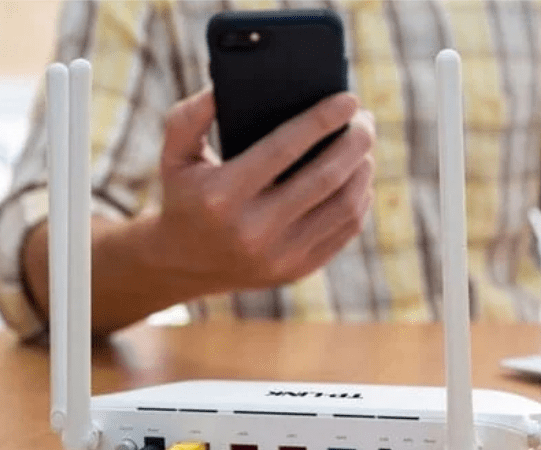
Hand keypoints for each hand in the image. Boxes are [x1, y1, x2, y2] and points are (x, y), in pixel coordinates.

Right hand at [152, 89, 375, 292]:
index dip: (321, 120)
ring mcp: (280, 256)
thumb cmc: (186, 196)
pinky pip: (344, 231)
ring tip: (364, 145)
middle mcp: (253, 230)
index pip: (283, 149)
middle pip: (324, 179)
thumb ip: (188, 117)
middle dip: (354, 143)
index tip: (349, 99)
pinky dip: (360, 199)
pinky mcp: (299, 270)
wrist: (186, 263)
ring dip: (363, 170)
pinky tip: (360, 178)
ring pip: (343, 207)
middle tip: (366, 120)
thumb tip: (222, 88)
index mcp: (221, 197)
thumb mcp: (174, 155)